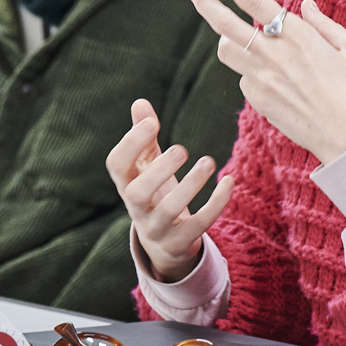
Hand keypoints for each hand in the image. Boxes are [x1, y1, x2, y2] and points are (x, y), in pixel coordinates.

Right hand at [105, 98, 234, 282]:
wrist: (163, 243)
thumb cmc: (154, 192)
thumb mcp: (146, 165)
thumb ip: (144, 137)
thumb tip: (139, 102)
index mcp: (126, 184)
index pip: (116, 165)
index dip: (130, 143)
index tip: (151, 122)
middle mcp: (136, 209)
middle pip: (137, 193)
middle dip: (159, 170)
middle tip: (182, 149)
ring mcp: (157, 229)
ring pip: (169, 210)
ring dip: (190, 185)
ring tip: (209, 161)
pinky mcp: (180, 242)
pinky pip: (199, 226)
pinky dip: (216, 204)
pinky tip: (229, 181)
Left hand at [189, 0, 345, 163]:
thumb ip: (323, 23)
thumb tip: (304, 4)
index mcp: (297, 34)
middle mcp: (273, 54)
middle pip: (225, 24)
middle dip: (205, 2)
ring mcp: (261, 79)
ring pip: (226, 51)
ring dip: (228, 40)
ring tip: (239, 38)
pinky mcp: (258, 100)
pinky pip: (243, 78)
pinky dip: (252, 72)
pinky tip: (274, 80)